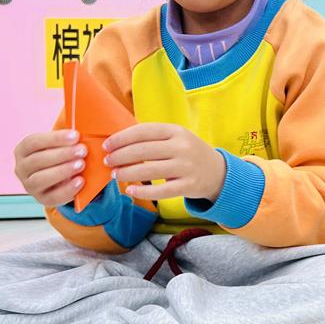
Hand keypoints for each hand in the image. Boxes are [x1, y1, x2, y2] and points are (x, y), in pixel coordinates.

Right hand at [14, 130, 86, 206]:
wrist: (62, 179)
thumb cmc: (62, 156)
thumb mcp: (61, 145)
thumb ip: (67, 138)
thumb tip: (81, 126)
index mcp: (23, 150)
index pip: (34, 142)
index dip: (55, 139)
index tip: (76, 135)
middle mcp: (21, 168)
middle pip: (37, 160)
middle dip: (62, 154)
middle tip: (82, 150)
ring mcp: (29, 185)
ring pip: (40, 179)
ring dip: (62, 171)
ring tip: (81, 164)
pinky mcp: (41, 199)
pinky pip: (52, 196)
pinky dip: (67, 189)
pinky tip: (81, 181)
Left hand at [103, 123, 225, 202]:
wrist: (218, 172)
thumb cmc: (188, 153)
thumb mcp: (176, 138)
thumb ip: (152, 138)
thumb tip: (117, 143)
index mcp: (176, 131)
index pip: (143, 131)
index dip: (121, 138)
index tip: (106, 146)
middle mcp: (183, 147)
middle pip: (143, 150)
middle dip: (120, 156)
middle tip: (108, 162)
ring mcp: (187, 167)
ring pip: (149, 171)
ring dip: (127, 173)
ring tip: (115, 175)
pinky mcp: (189, 185)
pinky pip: (161, 191)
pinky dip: (143, 192)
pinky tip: (130, 190)